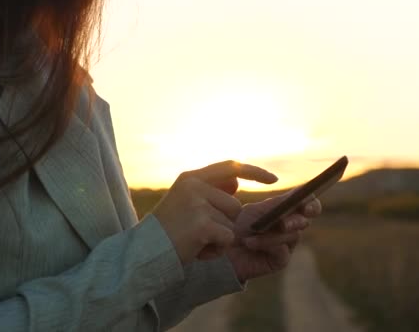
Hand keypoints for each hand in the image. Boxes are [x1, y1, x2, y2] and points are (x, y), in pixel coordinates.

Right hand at [152, 161, 277, 264]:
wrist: (144, 252)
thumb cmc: (167, 230)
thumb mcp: (184, 202)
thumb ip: (209, 191)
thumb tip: (236, 182)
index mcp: (190, 178)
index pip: (230, 167)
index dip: (254, 172)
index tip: (273, 179)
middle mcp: (194, 186)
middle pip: (235, 203)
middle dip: (226, 222)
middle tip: (200, 232)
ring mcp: (197, 204)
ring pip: (232, 222)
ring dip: (220, 236)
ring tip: (196, 240)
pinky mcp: (202, 224)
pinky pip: (227, 238)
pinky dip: (215, 249)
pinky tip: (196, 250)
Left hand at [226, 195, 322, 281]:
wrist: (222, 249)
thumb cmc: (236, 226)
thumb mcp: (254, 211)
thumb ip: (276, 204)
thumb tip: (300, 191)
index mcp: (285, 210)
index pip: (307, 203)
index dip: (311, 203)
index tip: (305, 204)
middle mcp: (289, 226)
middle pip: (305, 220)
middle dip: (297, 220)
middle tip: (284, 224)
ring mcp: (287, 244)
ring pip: (293, 235)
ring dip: (272, 235)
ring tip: (250, 235)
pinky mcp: (281, 260)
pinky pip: (283, 251)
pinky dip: (267, 245)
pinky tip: (251, 244)